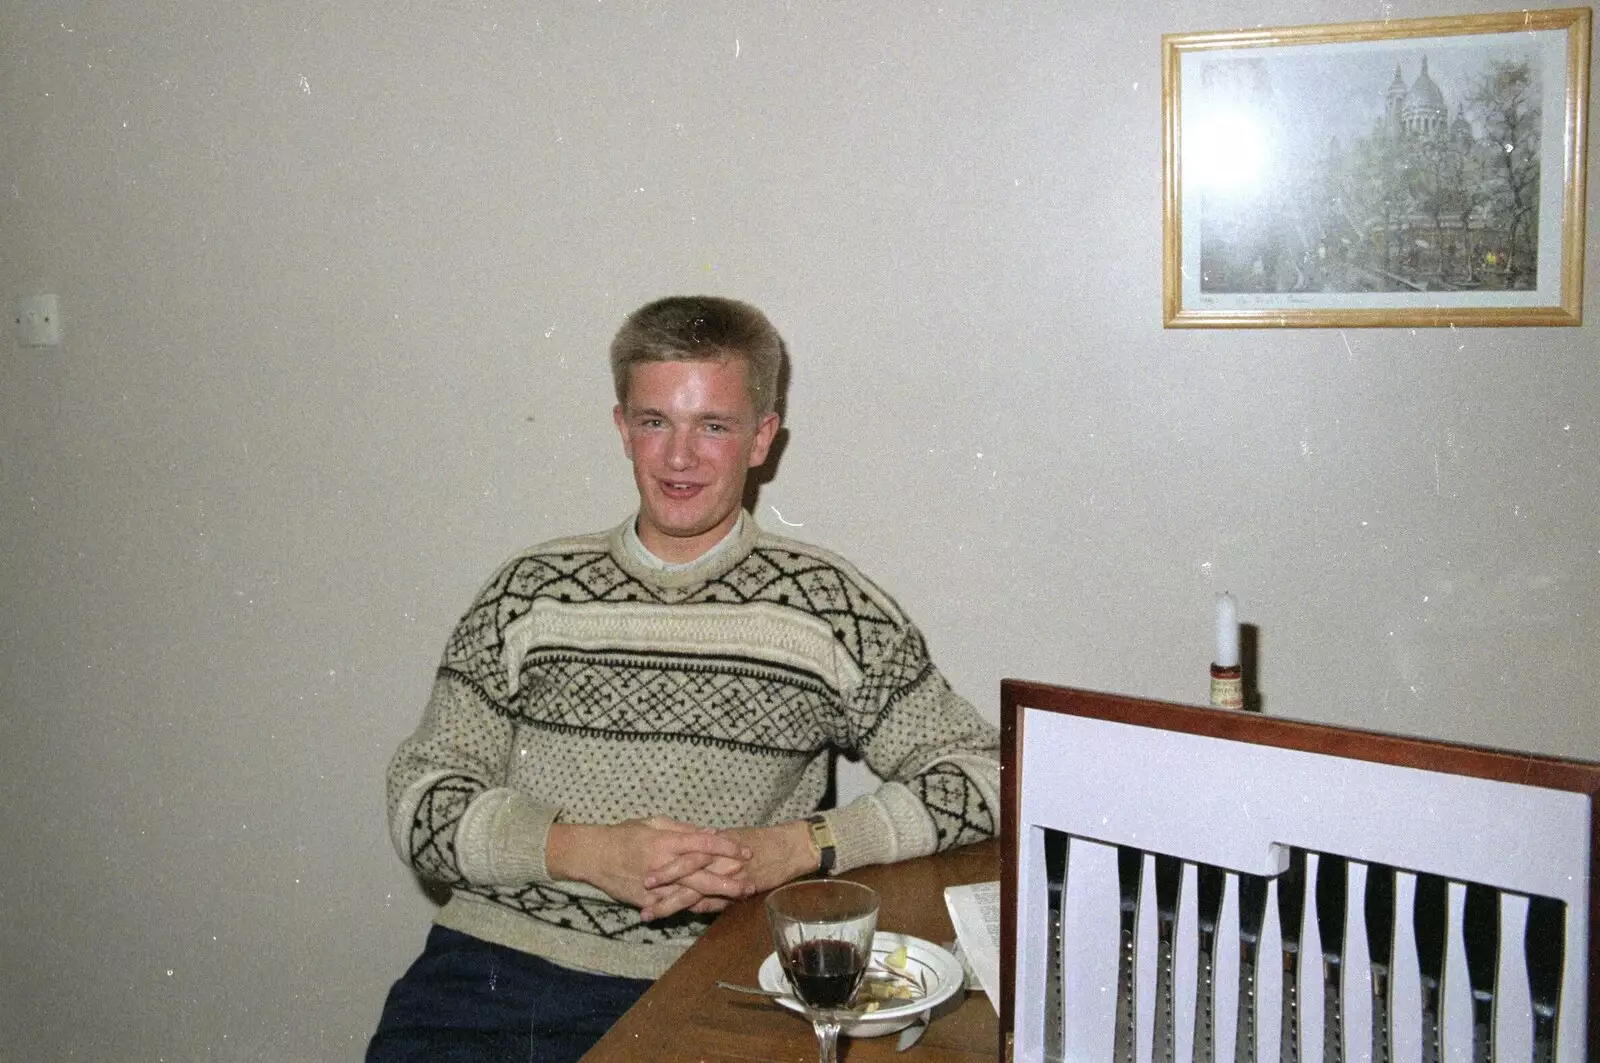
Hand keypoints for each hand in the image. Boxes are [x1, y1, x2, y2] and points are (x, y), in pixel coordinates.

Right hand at [547, 817, 753, 919]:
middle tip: (750, 885)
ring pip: (690, 895)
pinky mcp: (647, 901)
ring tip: (736, 900)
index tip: (746, 851)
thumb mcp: (653, 822)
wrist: (594, 855)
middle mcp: (663, 865)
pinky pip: (673, 907)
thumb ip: (683, 829)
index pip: (704, 844)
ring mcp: (655, 886)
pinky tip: (710, 911)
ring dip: (716, 898)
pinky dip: (692, 909)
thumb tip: (710, 833)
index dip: (727, 847)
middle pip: (702, 875)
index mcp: (666, 842)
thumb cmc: (625, 834)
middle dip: (728, 881)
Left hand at [640, 822, 816, 916]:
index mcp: (711, 842)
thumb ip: (706, 841)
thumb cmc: (758, 840)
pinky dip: (695, 910)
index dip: (660, 864)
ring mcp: (726, 876)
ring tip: (647, 913)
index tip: (637, 872)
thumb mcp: (728, 834)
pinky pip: (713, 903)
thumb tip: (687, 845)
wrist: (788, 847)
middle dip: (658, 887)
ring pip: (692, 892)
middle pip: (680, 875)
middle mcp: (716, 859)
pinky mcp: (737, 889)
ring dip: (668, 904)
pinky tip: (680, 917)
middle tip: (635, 895)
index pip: (680, 854)